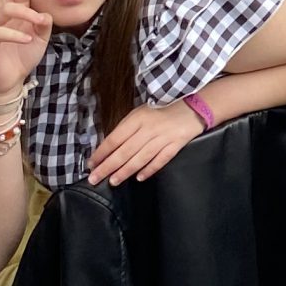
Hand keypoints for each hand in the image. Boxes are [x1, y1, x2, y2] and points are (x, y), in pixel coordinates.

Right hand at [0, 0, 52, 100]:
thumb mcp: (40, 38)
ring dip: (25, 11)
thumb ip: (44, 24)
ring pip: (5, 8)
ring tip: (38, 20)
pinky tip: (28, 39)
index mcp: (14, 12)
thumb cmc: (22, 57)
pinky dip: (16, 34)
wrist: (8, 82)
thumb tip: (45, 14)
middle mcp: (1, 16)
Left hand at [88, 99, 206, 184]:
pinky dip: (150, 169)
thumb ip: (127, 127)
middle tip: (95, 179)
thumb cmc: (164, 107)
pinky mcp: (176, 144)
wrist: (194, 104)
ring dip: (125, 171)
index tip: (91, 163)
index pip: (115, 138)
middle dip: (108, 166)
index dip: (102, 152)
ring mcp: (163, 137)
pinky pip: (161, 159)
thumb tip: (109, 146)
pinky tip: (139, 178)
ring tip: (113, 181)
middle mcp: (149, 129)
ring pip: (140, 158)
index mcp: (138, 118)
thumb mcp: (142, 111)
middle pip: (124, 151)